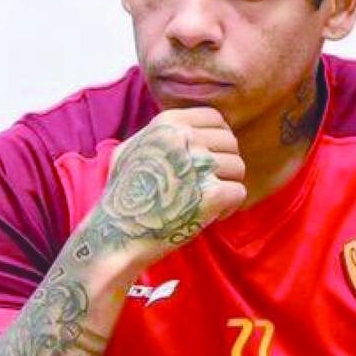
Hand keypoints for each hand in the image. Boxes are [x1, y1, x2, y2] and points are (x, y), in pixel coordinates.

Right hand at [91, 107, 245, 268]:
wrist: (116, 236)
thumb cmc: (123, 196)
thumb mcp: (131, 149)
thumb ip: (160, 134)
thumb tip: (190, 129)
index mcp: (169, 124)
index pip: (215, 119)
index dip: (219, 139)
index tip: (213, 158)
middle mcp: (186, 139)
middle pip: (230, 143)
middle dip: (225, 165)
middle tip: (208, 185)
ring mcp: (200, 165)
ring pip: (238, 168)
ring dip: (227, 186)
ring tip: (207, 202)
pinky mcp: (212, 194)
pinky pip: (239, 192)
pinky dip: (230, 207)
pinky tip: (211, 216)